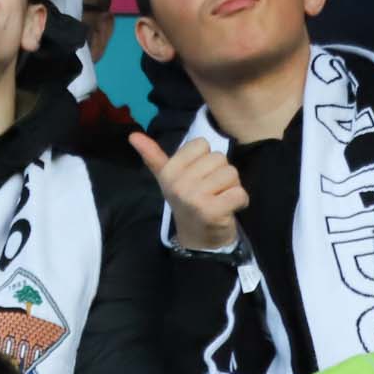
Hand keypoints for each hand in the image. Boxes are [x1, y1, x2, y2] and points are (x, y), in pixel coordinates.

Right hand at [130, 133, 245, 252]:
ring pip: (231, 174)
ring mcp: (195, 198)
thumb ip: (153, 156)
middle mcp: (179, 183)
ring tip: (220, 199)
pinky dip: (241, 201)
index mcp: (168, 171)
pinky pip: (239, 193)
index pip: (201, 144)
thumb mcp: (167, 178)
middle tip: (210, 191)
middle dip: (220, 174)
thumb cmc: (185, 202)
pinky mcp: (213, 211)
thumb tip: (133, 135)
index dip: (205, 160)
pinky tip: (229, 209)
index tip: (199, 177)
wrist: (197, 238)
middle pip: (219, 158)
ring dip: (231, 187)